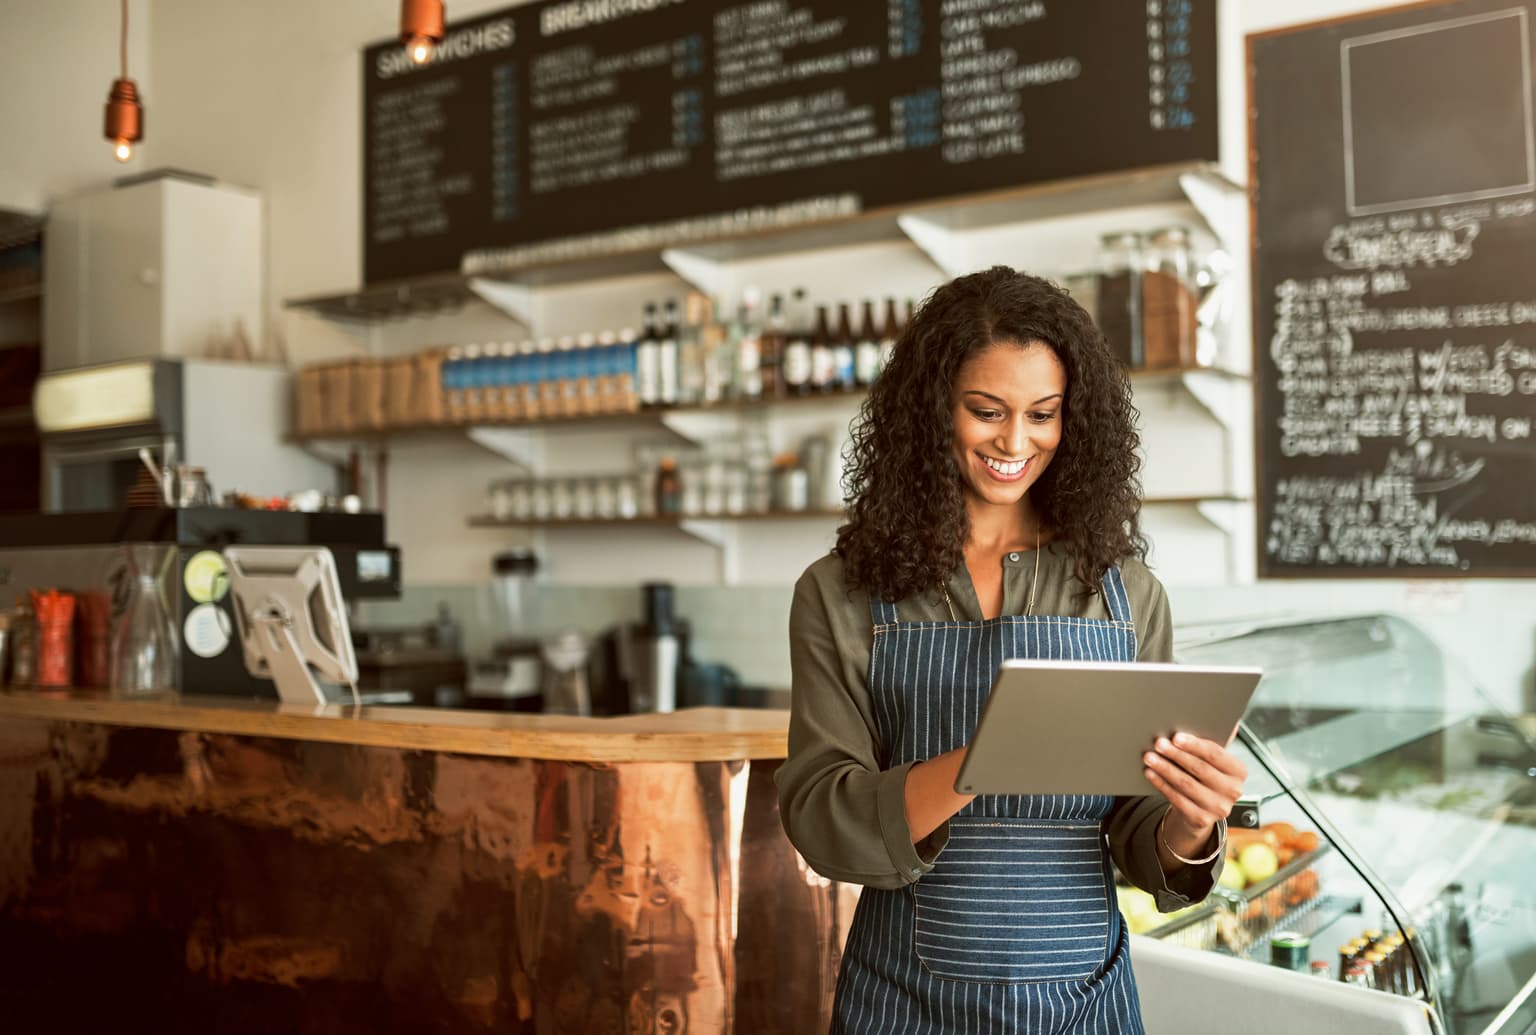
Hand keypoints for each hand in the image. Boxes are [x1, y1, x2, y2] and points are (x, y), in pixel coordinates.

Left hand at [1142, 732, 1246, 852]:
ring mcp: (1218, 808)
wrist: (1202, 809)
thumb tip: (1217, 714)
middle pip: (1199, 768)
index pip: (1216, 754)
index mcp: (1239, 771)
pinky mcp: (1201, 819)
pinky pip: (1176, 798)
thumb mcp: (1214, 761)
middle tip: (1158, 743)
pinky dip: (1161, 784)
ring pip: (1185, 784)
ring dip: (1164, 768)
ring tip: (1149, 756)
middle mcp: (1233, 791)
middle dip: (1176, 754)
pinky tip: (1150, 773)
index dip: (1194, 745)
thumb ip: (1215, 740)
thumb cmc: (1206, 776)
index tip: (1176, 736)